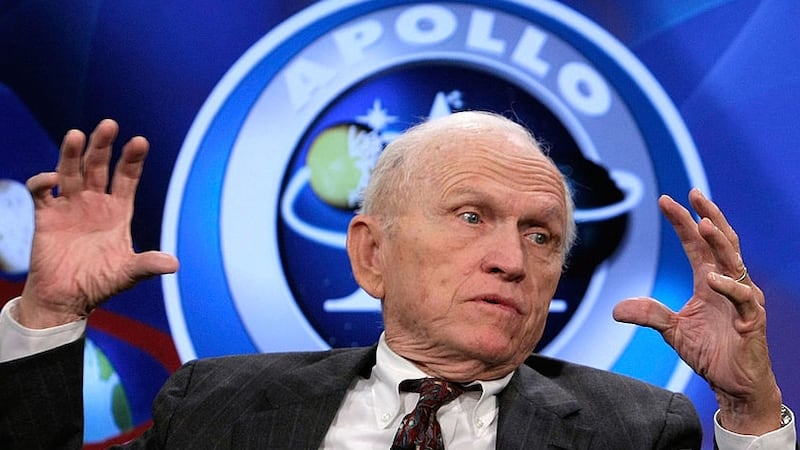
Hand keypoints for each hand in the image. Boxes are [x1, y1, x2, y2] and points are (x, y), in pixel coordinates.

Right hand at [18, 119, 178, 328]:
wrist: (66, 299)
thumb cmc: (100, 283)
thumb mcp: (128, 274)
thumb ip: (147, 265)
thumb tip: (174, 264)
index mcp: (118, 211)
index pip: (127, 177)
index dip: (132, 159)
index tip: (140, 141)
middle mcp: (95, 202)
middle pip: (99, 166)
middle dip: (103, 145)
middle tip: (109, 124)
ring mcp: (70, 206)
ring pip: (71, 171)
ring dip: (71, 153)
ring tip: (75, 134)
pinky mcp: (46, 216)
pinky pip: (42, 192)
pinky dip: (44, 182)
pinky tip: (52, 180)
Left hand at [613, 188, 781, 434]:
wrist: (734, 384)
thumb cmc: (710, 353)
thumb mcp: (673, 331)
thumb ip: (649, 314)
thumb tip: (616, 310)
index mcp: (709, 281)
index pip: (696, 244)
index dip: (683, 221)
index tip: (666, 200)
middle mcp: (728, 283)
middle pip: (721, 241)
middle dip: (708, 215)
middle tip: (693, 193)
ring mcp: (743, 299)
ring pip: (734, 262)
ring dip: (719, 242)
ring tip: (703, 223)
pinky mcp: (752, 319)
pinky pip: (743, 297)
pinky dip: (729, 286)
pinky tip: (712, 277)